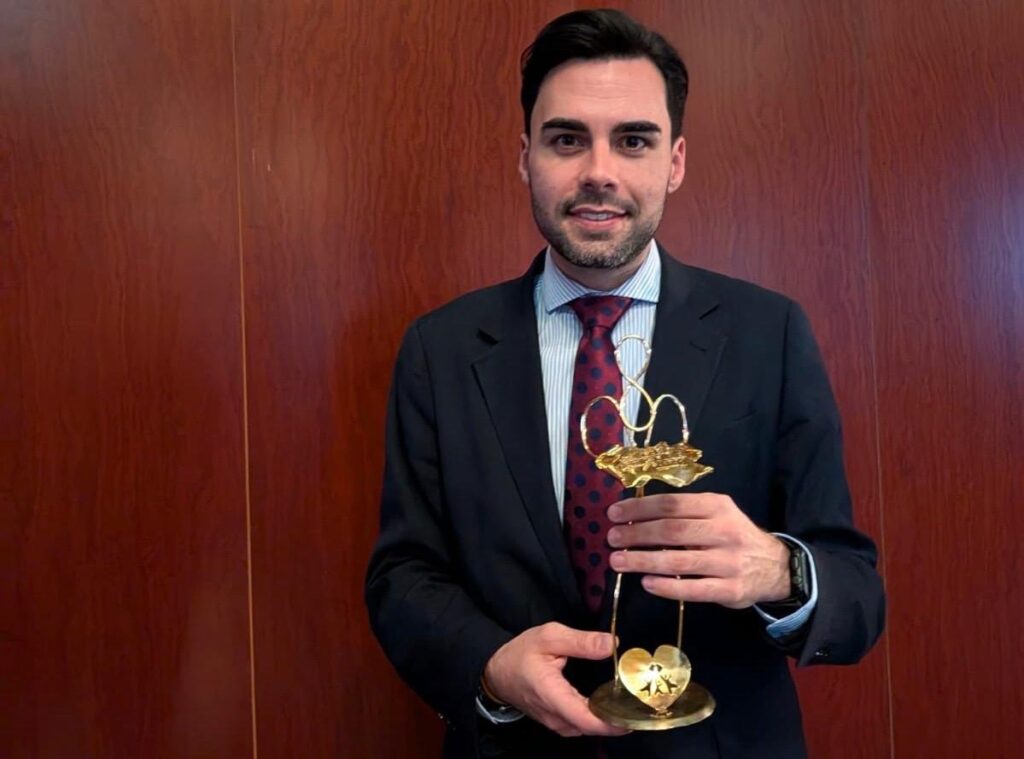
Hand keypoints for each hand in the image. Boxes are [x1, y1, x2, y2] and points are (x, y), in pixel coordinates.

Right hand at [482, 622, 630, 737]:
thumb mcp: (549, 636)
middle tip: (643, 702)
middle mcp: (555, 717)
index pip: (586, 719)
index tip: (636, 712)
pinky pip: (582, 726)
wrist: (496, 672)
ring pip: (588, 729)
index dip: (613, 721)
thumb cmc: (521, 653)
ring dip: (609, 720)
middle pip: (592, 727)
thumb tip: (612, 644)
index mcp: (553, 695)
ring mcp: (556, 723)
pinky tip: (611, 705)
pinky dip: (598, 719)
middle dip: (619, 719)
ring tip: (631, 702)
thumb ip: (581, 641)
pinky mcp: (557, 723)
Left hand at [606, 493, 789, 607]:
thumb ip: (685, 513)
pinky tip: (647, 583)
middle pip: (672, 531)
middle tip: (612, 538)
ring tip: (618, 561)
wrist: (777, 566)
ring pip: (679, 561)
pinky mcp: (731, 590)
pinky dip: (667, 587)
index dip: (639, 508)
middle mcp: (725, 531)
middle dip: (636, 534)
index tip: (615, 513)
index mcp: (718, 506)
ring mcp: (729, 562)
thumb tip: (635, 514)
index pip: (672, 504)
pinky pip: (694, 589)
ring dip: (643, 561)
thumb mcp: (717, 514)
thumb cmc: (734, 536)